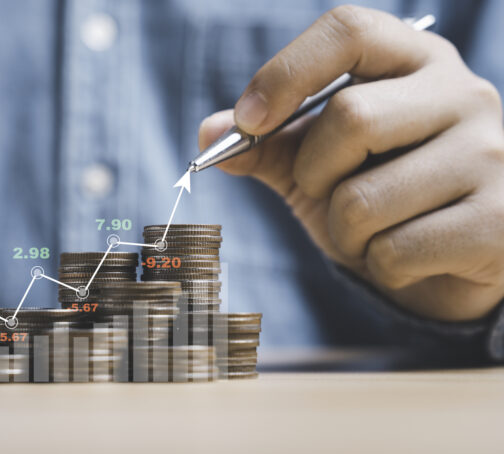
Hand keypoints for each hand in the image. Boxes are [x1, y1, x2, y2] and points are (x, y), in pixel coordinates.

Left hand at [199, 6, 503, 321]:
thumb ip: (267, 145)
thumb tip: (207, 132)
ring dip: (342, 232)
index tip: (247, 121)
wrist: (449, 261)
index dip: (286, 73)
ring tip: (371, 232)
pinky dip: (377, 266)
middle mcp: (464, 94)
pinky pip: (394, 250)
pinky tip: (407, 259)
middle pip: (349, 117)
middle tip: (325, 191)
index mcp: (415, 61)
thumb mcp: (316, 164)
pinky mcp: (499, 221)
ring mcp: (491, 155)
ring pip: (363, 199)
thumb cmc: (379, 197)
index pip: (347, 32)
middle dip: (312, 172)